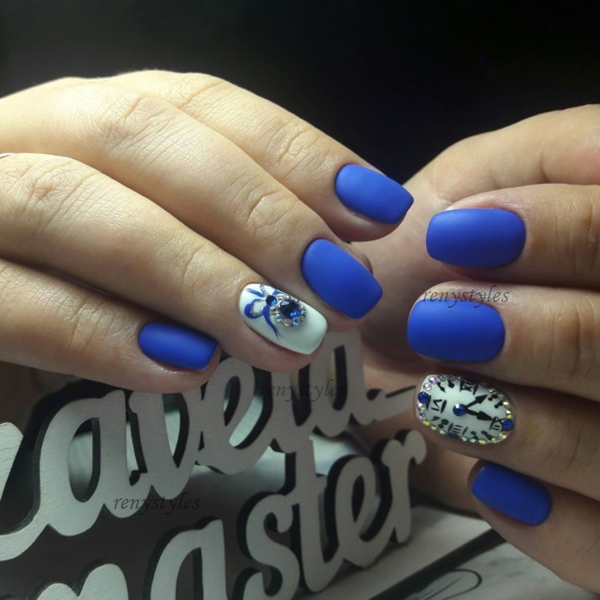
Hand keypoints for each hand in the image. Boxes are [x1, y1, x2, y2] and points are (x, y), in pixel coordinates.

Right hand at [0, 71, 412, 419]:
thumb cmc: (81, 300)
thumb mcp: (164, 258)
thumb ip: (231, 241)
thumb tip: (338, 254)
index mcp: (85, 121)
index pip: (196, 104)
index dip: (293, 153)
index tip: (374, 212)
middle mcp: (20, 137)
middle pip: (137, 136)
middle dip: (255, 213)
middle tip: (337, 289)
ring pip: (70, 204)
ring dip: (195, 273)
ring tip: (281, 335)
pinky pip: (9, 301)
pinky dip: (104, 334)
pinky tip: (185, 367)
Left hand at [359, 105, 599, 590]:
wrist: (380, 346)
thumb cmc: (430, 257)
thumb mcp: (484, 175)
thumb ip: (559, 152)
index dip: (565, 235)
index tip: (455, 235)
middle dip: (542, 335)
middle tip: (437, 322)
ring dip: (523, 423)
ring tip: (441, 395)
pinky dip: (546, 522)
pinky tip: (485, 478)